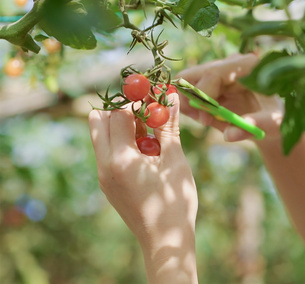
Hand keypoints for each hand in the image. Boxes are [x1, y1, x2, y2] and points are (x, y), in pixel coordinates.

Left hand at [88, 94, 197, 282]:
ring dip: (120, 127)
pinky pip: (107, 153)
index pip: (118, 114)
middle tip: (145, 112)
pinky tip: (147, 154)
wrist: (165, 240)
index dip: (136, 101)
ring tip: (149, 135)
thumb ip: (168, 126)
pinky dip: (121, 144)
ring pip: (100, 137)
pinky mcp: (107, 184)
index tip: (153, 97)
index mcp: (120, 159)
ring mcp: (103, 176)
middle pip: (98, 121)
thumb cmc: (175, 201)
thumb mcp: (175, 160)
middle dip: (120, 110)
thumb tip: (171, 96)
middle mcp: (104, 165)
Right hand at [177, 53, 282, 142]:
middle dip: (190, 99)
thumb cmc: (279, 119)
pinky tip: (208, 119)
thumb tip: (229, 135)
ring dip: (190, 104)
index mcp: (248, 66)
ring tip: (208, 121)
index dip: (203, 96)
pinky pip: (190, 91)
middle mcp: (231, 63)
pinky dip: (192, 106)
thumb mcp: (273, 124)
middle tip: (202, 120)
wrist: (275, 120)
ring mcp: (220, 71)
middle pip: (194, 74)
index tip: (205, 119)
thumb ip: (253, 126)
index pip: (213, 74)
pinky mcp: (213, 81)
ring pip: (187, 82)